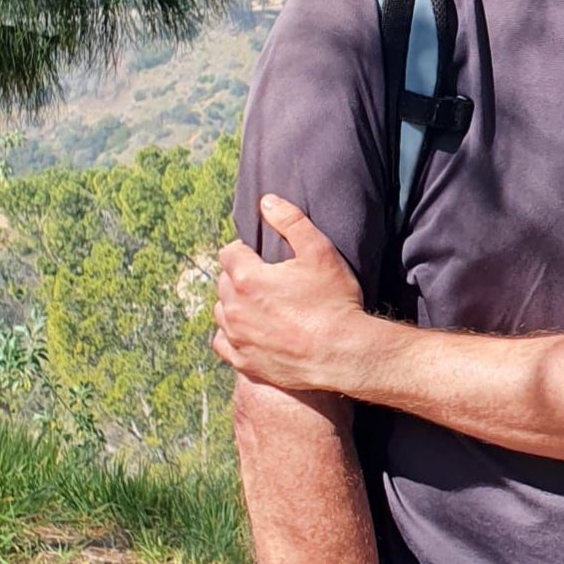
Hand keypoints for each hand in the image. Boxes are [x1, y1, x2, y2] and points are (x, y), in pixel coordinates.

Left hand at [213, 195, 373, 393]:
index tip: (263, 255)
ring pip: (221, 311)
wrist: (343, 353)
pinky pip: (222, 343)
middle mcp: (234, 308)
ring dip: (234, 304)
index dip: (245, 250)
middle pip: (223, 281)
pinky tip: (250, 330)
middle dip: (240, 275)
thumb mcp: (320, 251)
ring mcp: (237, 337)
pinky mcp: (244, 361)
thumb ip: (291, 221)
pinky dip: (231, 334)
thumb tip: (266, 201)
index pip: (229, 252)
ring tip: (259, 303)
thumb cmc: (334, 301)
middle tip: (268, 278)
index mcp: (247, 277)